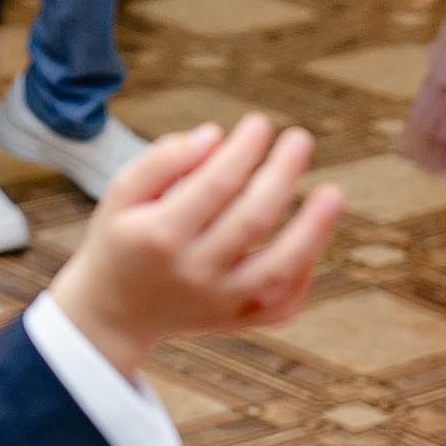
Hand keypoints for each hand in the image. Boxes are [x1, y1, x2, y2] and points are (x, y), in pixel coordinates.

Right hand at [51, 116, 342, 379]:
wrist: (112, 313)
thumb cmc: (120, 239)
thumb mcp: (120, 194)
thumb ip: (161, 160)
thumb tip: (215, 135)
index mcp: (159, 236)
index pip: (214, 186)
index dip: (243, 151)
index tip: (259, 123)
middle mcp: (192, 273)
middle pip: (252, 221)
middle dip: (281, 175)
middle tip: (300, 138)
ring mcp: (218, 303)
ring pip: (278, 268)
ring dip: (312, 230)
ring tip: (334, 192)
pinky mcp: (234, 322)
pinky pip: (282, 303)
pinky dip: (304, 273)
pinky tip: (312, 237)